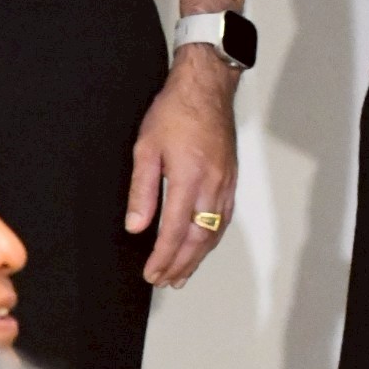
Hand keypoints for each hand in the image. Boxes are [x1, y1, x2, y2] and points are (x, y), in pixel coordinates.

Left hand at [125, 45, 239, 288]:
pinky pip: (224, 216)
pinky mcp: (231, 176)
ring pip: (215, 230)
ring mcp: (226, 181)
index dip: (163, 257)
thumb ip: (142, 190)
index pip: (175, 230)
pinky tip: (203, 244)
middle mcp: (212, 183)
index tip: (151, 274)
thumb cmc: (174, 112)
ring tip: (183, 274)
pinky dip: (213, 237)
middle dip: (181, 264)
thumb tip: (136, 226)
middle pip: (199, 237)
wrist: (206, 87)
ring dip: (198, 256)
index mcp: (189, 177)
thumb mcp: (146, 147)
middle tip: (165, 282)